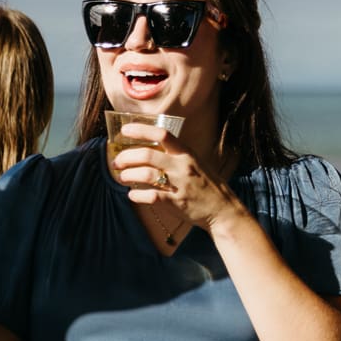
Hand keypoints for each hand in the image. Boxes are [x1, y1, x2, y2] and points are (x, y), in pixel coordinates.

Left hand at [113, 122, 242, 232]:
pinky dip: (137, 195)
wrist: (223, 210)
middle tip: (117, 161)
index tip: (124, 130)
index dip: (141, 130)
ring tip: (122, 177)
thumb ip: (175, 156)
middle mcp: (183, 166)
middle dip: (126, 157)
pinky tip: (132, 194)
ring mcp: (180, 185)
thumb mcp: (195, 163)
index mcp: (187, 153)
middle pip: (147, 154)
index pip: (162, 134)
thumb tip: (147, 149)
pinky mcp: (176, 203)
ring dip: (128, 175)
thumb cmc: (206, 186)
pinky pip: (150, 196)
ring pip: (145, 175)